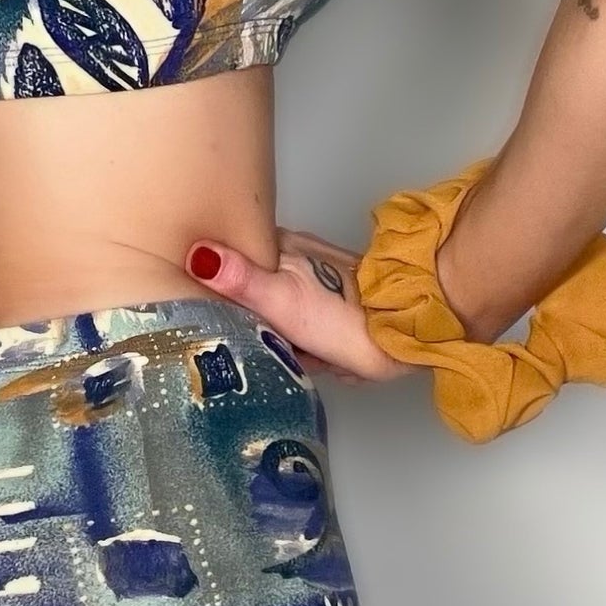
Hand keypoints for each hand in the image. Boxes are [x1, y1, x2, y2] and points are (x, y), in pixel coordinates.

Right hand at [185, 228, 410, 384]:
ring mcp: (326, 281)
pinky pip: (315, 330)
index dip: (224, 291)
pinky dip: (317, 347)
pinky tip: (324, 358)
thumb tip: (197, 253)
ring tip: (303, 356)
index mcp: (283, 248)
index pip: (234, 262)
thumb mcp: (280, 299)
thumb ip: (238, 279)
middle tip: (270, 345)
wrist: (409, 330)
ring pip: (288, 316)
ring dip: (293, 341)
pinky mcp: (345, 306)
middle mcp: (303, 258)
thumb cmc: (342, 316)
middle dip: (262, 324)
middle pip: (259, 294)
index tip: (220, 317)